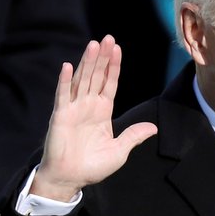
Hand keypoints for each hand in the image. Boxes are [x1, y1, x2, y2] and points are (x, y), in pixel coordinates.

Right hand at [32, 35, 156, 201]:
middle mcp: (88, 106)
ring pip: (82, 80)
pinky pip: (63, 96)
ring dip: (87, 62)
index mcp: (102, 112)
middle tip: (107, 38)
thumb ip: (133, 136)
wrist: (71, 178)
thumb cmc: (93, 166)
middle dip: (103, 58)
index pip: (109, 84)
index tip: (118, 49)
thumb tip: (153, 127)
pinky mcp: (61, 116)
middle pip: (96, 76)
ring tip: (94, 44)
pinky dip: (66, 81)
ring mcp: (74, 109)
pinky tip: (69, 66)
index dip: (113, 67)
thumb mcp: (120, 151)